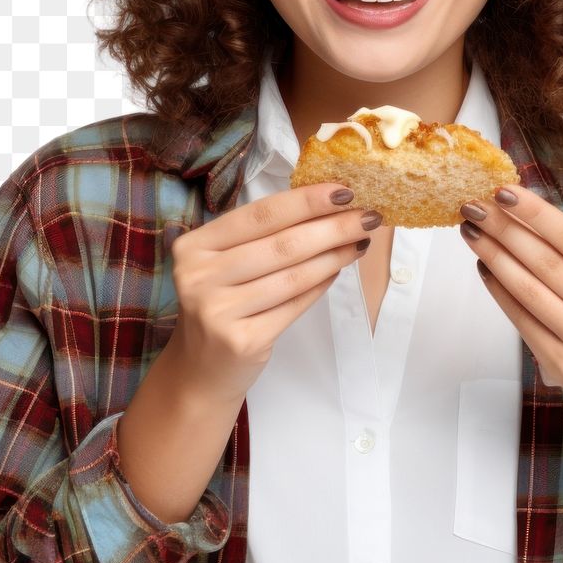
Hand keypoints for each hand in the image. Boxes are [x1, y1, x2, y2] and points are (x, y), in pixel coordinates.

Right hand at [168, 184, 380, 404]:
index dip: (306, 201)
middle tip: (368, 217)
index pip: (260, 214)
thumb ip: (262, 236)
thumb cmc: (221, 304)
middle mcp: (198, 276)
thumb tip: (327, 206)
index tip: (344, 191)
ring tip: (360, 243)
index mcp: (193, 245)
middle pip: (282, 244)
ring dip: (334, 256)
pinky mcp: (241, 341)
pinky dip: (320, 285)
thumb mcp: (224, 264)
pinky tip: (337, 271)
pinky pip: (293, 305)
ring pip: (292, 275)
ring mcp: (217, 311)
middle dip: (333, 227)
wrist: (200, 371)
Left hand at [458, 184, 562, 406]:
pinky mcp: (562, 363)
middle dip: (504, 229)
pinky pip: (520, 318)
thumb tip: (519, 210)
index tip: (504, 192)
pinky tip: (484, 266)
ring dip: (493, 255)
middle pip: (546, 262)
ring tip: (472, 231)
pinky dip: (498, 289)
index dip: (536, 213)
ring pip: (528, 289)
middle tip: (474, 206)